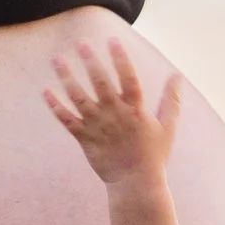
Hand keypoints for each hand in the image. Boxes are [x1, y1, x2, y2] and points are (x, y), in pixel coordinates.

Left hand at [46, 36, 180, 185]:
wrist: (135, 184)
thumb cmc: (153, 155)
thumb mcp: (168, 127)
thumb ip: (171, 100)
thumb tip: (177, 76)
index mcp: (136, 110)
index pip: (128, 78)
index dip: (120, 58)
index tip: (112, 40)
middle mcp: (115, 114)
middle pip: (101, 82)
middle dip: (90, 61)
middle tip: (80, 42)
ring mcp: (98, 126)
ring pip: (79, 98)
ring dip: (67, 77)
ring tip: (57, 60)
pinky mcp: (85, 139)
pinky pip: (67, 120)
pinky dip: (56, 106)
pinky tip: (46, 91)